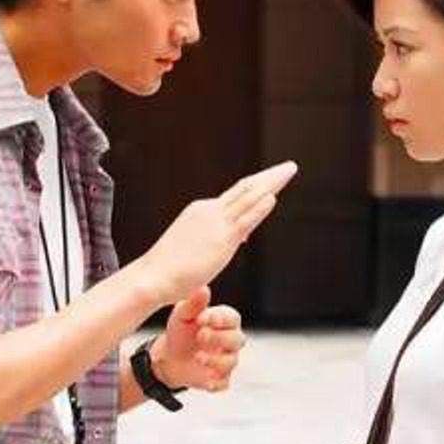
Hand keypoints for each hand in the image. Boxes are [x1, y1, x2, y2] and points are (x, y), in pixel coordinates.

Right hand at [136, 161, 297, 303]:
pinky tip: (274, 197)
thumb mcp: (196, 246)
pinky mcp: (222, 239)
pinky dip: (260, 207)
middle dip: (269, 178)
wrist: (154, 276)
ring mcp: (216, 223)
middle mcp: (210, 210)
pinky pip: (246, 219)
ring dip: (271, 183)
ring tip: (289, 171)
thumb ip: (218, 239)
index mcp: (203, 211)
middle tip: (288, 167)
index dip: (256, 187)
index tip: (271, 179)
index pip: (236, 195)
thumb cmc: (170, 268)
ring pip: (249, 197)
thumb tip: (240, 238)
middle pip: (246, 189)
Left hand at [152, 285, 244, 391]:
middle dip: (219, 339)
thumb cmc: (180, 331)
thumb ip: (194, 303)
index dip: (219, 319)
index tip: (201, 319)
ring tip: (197, 357)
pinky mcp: (219, 379)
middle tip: (200, 336)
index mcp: (225, 322)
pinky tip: (206, 380)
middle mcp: (230, 341)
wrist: (168, 357)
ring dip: (216, 360)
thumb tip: (204, 289)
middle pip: (237, 340)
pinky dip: (216, 383)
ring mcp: (226, 361)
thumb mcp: (183, 315)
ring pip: (231, 362)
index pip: (232, 319)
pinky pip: (224, 383)